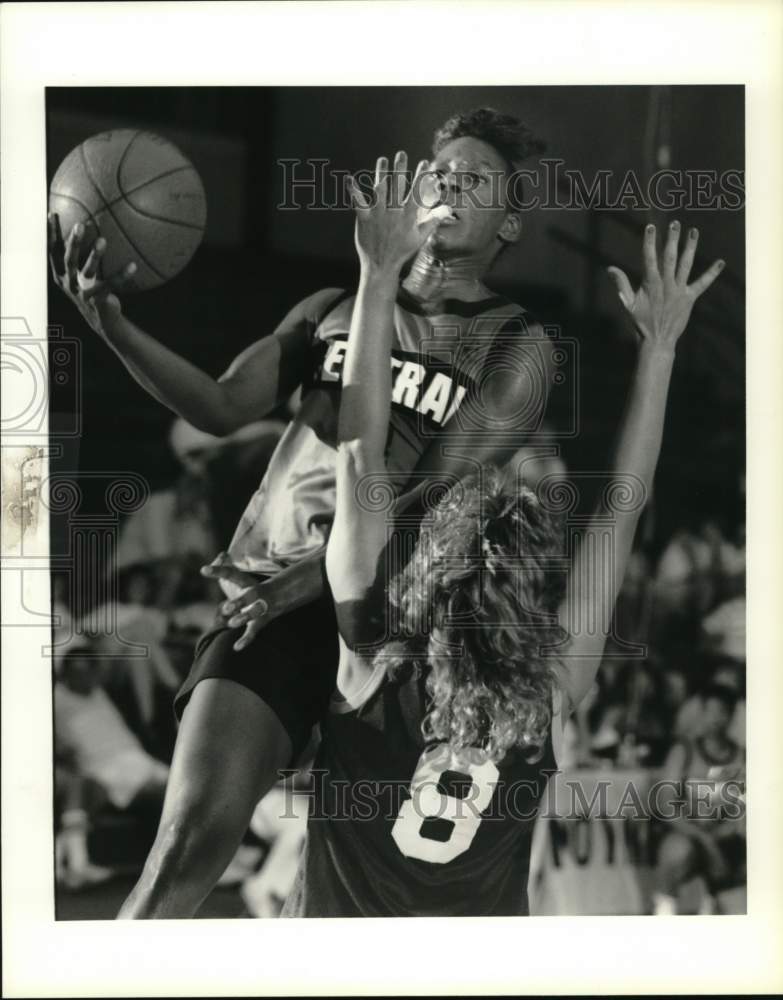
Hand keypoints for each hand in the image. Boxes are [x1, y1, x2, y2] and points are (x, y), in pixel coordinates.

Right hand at [48, 212, 136, 339]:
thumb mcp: (79, 274)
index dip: (51, 234)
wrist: (101, 319)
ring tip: (102, 240)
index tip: (53, 214)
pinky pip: (111, 285)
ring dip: (94, 256)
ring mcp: (82, 293)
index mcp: (60, 275)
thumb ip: (78, 255)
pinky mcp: (97, 301)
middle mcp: (68, 283)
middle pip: (68, 260)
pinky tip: (133, 265)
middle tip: (79, 224)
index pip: (53, 251)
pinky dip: (122, 275)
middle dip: (73, 242)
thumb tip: (86, 224)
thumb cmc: (90, 289)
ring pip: (87, 272)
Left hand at [200, 552, 273, 650]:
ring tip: (232, 623)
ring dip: (245, 617)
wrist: (284, 595)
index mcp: (247, 581)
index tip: (203, 570)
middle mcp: (255, 593)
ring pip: (254, 613)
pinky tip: (236, 647)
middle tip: (226, 607)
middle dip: (239, 602)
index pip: (232, 573)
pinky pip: (254, 631)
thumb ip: (226, 565)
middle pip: (249, 596)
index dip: (218, 570)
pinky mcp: (261, 621)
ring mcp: (260, 608)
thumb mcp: (241, 576)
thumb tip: (222, 555)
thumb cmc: (254, 587)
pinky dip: (246, 639)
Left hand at [347, 152, 441, 275]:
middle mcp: (394, 213)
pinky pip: (358, 202)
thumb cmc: (402, 251)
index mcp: (408, 217)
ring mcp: (378, 215)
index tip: (425, 162)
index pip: (417, 192)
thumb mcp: (420, 237)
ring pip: (380, 189)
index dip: (421, 176)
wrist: (381, 265)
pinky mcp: (364, 219)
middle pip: (398, 187)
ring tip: (383, 160)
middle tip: (401, 153)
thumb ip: (434, 220)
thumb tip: (448, 208)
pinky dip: (353, 191)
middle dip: (400, 169)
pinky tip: (349, 179)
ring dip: (381, 173)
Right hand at [607, 221, 724, 349]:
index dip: (650, 241)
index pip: (649, 257)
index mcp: (650, 283)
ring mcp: (679, 290)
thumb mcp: (627, 303)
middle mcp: (666, 283)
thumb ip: (621, 284)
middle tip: (675, 224)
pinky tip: (720, 262)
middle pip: (670, 256)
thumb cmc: (640, 322)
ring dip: (690, 247)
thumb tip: (610, 268)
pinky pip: (702, 284)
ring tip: (694, 232)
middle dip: (672, 239)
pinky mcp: (690, 298)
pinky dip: (712, 273)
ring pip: (686, 264)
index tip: (651, 227)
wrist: (657, 340)